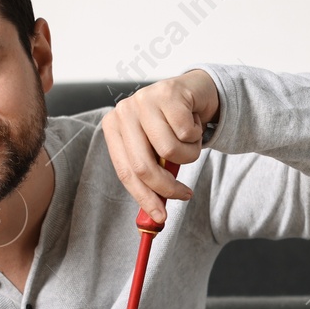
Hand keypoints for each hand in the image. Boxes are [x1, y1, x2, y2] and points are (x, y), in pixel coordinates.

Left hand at [101, 68, 219, 224]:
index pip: (125, 172)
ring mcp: (144, 99)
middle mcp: (124, 111)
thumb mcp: (155, 150)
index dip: (143, 198)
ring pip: (170, 150)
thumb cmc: (171, 126)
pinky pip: (186, 132)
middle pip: (144, 166)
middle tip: (184, 194)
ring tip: (188, 141)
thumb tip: (155, 213)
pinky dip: (196, 135)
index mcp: (113, 127)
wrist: (193, 92)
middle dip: (168, 187)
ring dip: (188, 154)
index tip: (160, 216)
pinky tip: (193, 123)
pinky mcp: (168, 92)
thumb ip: (151, 176)